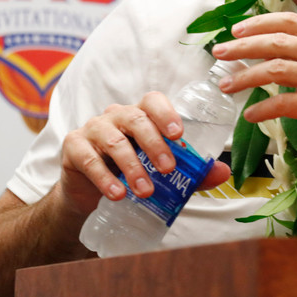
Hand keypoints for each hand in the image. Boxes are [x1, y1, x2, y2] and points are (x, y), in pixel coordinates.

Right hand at [59, 93, 231, 215]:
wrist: (89, 195)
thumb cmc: (130, 173)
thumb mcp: (160, 173)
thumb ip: (191, 173)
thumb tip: (223, 172)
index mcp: (140, 115)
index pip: (153, 101)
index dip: (165, 113)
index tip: (178, 134)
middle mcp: (116, 116)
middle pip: (136, 118)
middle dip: (154, 143)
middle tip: (168, 169)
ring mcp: (93, 129)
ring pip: (114, 140)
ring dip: (132, 166)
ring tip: (145, 191)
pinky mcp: (73, 147)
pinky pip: (89, 159)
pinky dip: (104, 178)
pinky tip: (117, 194)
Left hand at [211, 11, 296, 169]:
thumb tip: (269, 55)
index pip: (290, 21)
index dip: (259, 22)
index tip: (237, 30)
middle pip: (277, 41)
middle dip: (243, 46)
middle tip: (220, 53)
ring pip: (276, 69)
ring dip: (245, 77)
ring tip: (227, 85)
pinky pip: (283, 103)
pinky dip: (262, 109)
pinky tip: (251, 115)